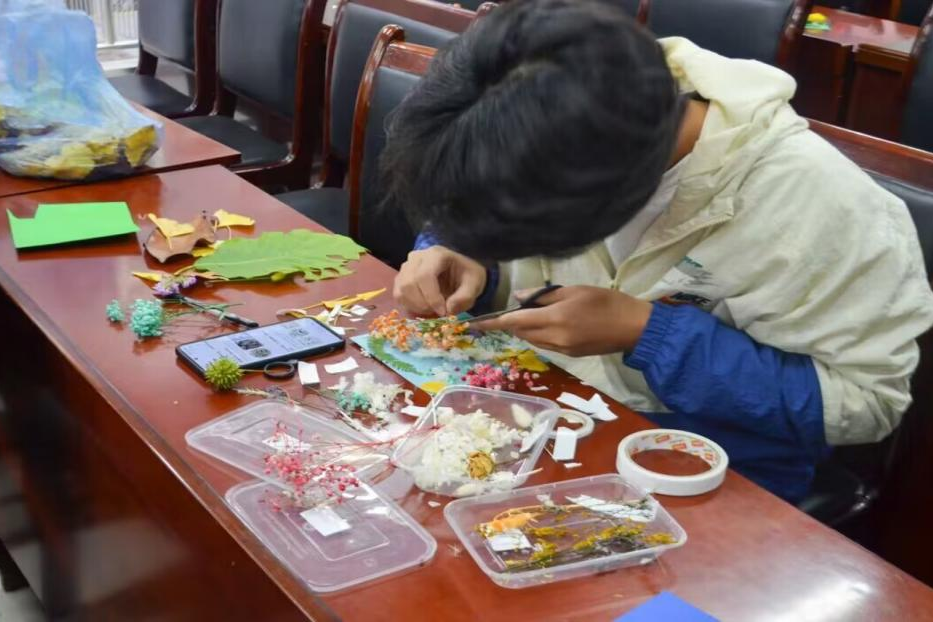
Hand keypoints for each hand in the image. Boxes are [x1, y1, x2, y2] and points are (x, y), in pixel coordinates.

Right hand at [393, 246, 486, 315]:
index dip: (432, 298)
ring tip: (432, 311)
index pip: (425, 276)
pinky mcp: (401, 278)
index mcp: (437, 254)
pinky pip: (398, 295)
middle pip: (409, 284)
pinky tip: (423, 309)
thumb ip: (465, 297)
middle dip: (423, 304)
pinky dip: (409, 307)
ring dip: (415, 307)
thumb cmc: (467, 276)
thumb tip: (448, 310)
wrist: (460, 273)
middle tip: (438, 313)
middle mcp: (417, 257)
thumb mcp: (475, 284)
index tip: (443, 312)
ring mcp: (406, 267)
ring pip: (401, 291)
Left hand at [471, 286, 652, 355]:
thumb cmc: (606, 301)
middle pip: (521, 332)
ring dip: (524, 329)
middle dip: (510, 323)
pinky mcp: (569, 355)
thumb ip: (543, 296)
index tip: (475, 324)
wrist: (632, 327)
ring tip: (527, 315)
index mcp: (555, 319)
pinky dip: (538, 335)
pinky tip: (545, 324)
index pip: (515, 321)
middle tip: (505, 312)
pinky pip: (544, 345)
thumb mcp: (574, 290)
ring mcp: (561, 349)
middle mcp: (554, 338)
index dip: (493, 322)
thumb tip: (518, 298)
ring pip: (532, 340)